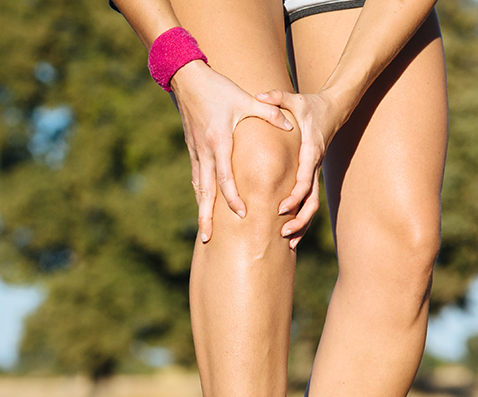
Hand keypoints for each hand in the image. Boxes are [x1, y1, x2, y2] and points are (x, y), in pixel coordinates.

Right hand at [169, 61, 293, 242]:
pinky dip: (199, 193)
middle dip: (206, 215)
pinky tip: (202, 204)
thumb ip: (269, 113)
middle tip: (207, 237)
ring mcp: (196, 151)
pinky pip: (196, 176)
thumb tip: (291, 124)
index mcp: (219, 141)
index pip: (225, 177)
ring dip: (201, 209)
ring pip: (198, 186)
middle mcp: (204, 150)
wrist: (186, 77)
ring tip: (203, 231)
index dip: (232, 197)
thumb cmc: (218, 88)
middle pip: (205, 191)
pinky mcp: (193, 148)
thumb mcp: (245, 99)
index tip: (242, 214)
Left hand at [254, 89, 345, 247]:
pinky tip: (291, 234)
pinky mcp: (311, 175)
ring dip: (302, 225)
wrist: (334, 109)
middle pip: (311, 201)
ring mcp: (314, 172)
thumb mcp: (294, 98)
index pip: (303, 180)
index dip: (293, 197)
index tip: (281, 209)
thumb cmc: (311, 104)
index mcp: (310, 152)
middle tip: (283, 234)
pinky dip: (301, 218)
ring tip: (288, 243)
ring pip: (312, 205)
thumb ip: (277, 98)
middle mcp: (313, 166)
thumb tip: (260, 96)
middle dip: (299, 220)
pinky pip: (308, 201)